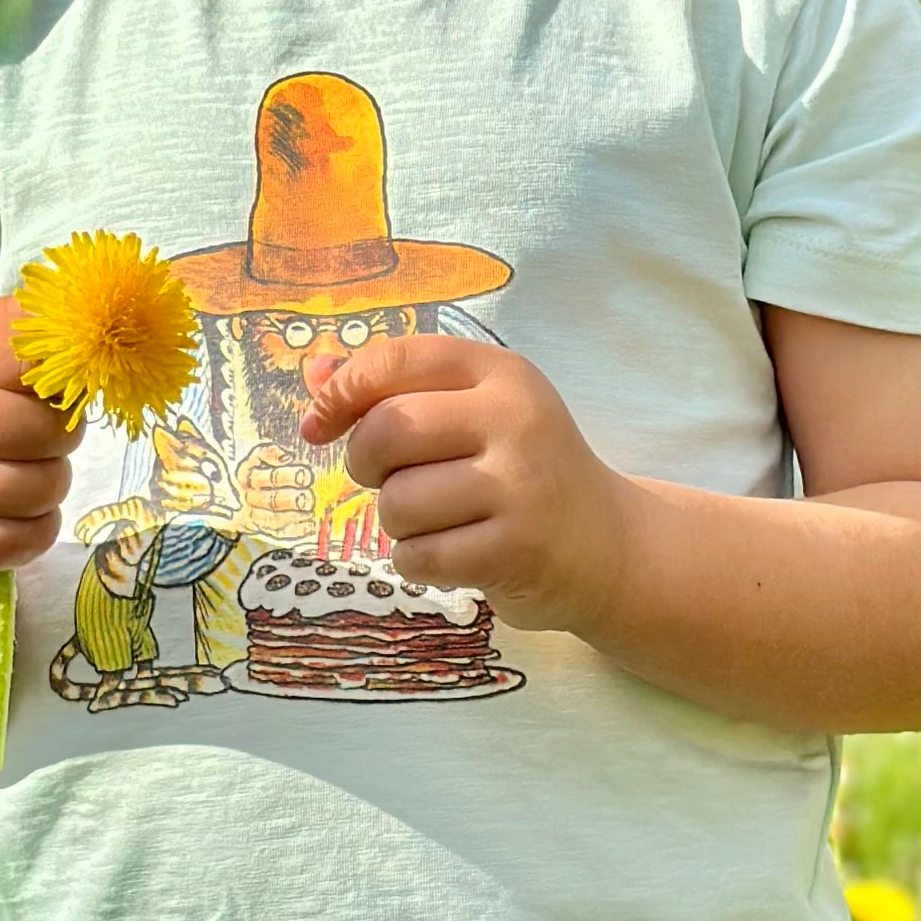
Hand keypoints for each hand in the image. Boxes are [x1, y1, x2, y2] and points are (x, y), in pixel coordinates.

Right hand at [0, 298, 79, 575]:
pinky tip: (10, 511)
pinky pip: (28, 539)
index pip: (40, 357)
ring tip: (23, 468)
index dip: (68, 374)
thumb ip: (46, 317)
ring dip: (53, 483)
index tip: (55, 381)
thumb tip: (119, 297)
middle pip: (45, 432)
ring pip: (43, 489)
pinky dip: (36, 529)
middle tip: (40, 433)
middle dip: (62, 436)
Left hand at [296, 337, 634, 634]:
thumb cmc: (522, 470)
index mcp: (501, 372)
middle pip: (386, 431)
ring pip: (397, 502)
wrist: (606, 545)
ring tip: (439, 519)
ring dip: (398, 521)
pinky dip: (418, 562)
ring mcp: (520, 486)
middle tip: (389, 478)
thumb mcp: (473, 412)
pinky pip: (418, 556)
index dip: (341, 391)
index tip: (319, 423)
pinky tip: (454, 554)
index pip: (397, 359)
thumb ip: (395, 390)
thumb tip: (314, 373)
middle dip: (365, 463)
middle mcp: (515, 419)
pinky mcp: (516, 549)